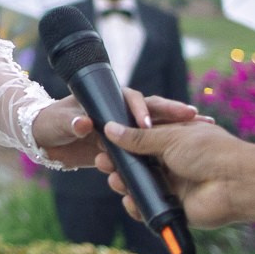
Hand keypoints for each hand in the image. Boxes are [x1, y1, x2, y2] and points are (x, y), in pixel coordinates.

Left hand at [32, 90, 197, 168]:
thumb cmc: (52, 123)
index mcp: (107, 100)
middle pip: (154, 110)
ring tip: (206, 129)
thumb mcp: (58, 122)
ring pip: (159, 129)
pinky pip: (152, 150)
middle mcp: (122, 113)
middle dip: (175, 114)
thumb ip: (70, 123)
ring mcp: (128, 130)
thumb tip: (83, 124)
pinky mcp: (129, 148)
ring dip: (181, 130)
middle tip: (196, 118)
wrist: (48, 141)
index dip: (141, 109)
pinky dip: (171, 152)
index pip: (131, 100)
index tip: (148, 124)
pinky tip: (192, 153)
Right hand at [96, 117, 254, 227]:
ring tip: (115, 181)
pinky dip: (137, 205)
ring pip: (139, 185)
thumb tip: (109, 129)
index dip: (120, 140)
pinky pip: (149, 207)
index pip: (139, 138)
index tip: (102, 140)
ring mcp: (172, 185)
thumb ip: (138, 137)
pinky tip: (130, 201)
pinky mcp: (174, 207)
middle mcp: (170, 161)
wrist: (236, 183)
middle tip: (102, 163)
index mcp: (172, 139)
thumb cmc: (208, 151)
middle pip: (135, 163)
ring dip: (123, 183)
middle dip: (117, 164)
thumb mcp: (169, 138)